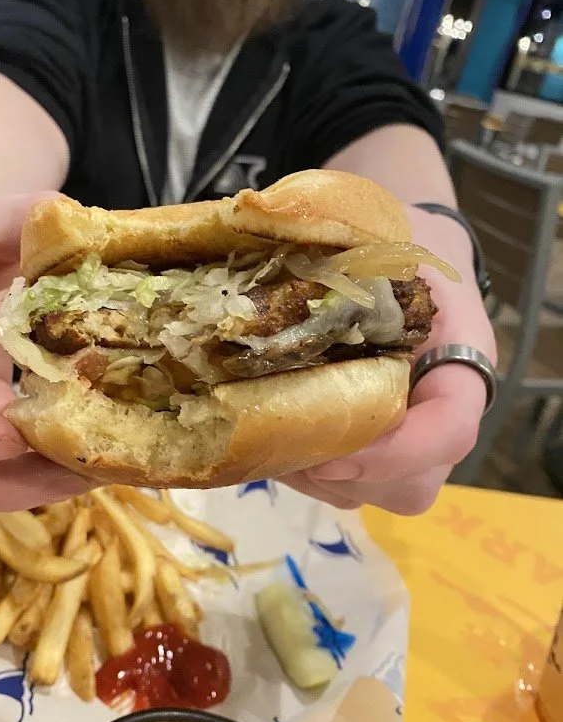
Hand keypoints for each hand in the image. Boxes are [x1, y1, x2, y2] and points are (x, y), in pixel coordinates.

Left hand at [281, 208, 496, 514]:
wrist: (403, 254)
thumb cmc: (396, 240)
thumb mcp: (384, 231)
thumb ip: (349, 249)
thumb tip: (263, 229)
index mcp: (459, 356)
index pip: (451, 428)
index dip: (398, 452)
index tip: (334, 451)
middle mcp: (439, 411)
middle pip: (414, 483)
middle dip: (346, 476)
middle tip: (289, 442)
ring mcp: (407, 438)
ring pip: (372, 493)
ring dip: (315, 476)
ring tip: (270, 432)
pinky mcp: (371, 450)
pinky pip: (343, 486)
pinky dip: (303, 471)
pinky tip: (269, 433)